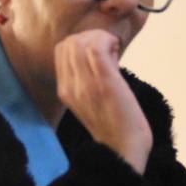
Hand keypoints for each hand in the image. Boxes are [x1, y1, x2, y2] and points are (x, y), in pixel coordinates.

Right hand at [55, 30, 151, 173]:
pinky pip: (97, 48)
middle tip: (110, 49)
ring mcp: (85, 84)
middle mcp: (69, 86)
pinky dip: (108, 42)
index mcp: (64, 90)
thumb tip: (99, 53)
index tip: (100, 52)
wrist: (123, 149)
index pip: (61, 49)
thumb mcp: (90, 101)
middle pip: (69, 42)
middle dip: (91, 36)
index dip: (81, 41)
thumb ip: (86, 79)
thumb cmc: (114, 125)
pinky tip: (118, 53)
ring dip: (102, 38)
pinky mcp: (104, 82)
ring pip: (81, 41)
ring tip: (115, 52)